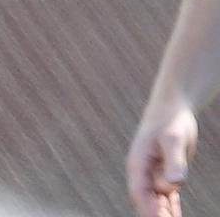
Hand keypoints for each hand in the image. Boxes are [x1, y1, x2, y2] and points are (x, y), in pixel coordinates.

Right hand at [126, 98, 195, 216]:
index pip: (140, 193)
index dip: (148, 211)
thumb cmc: (171, 120)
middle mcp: (143, 172)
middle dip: (155, 216)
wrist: (172, 108)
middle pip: (147, 201)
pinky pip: (167, 197)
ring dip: (163, 215)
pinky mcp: (166, 174)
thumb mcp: (174, 138)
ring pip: (157, 202)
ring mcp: (153, 173)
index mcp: (138, 163)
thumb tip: (174, 183)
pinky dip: (171, 209)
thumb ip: (174, 161)